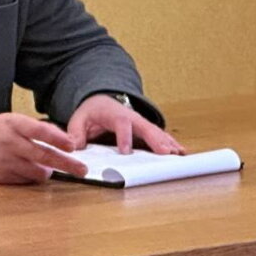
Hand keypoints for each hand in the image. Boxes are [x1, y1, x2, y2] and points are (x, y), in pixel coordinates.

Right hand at [0, 113, 89, 183]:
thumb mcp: (7, 121)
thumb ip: (32, 128)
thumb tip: (60, 138)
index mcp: (12, 124)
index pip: (41, 131)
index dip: (59, 139)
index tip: (73, 146)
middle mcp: (10, 143)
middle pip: (45, 156)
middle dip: (67, 164)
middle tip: (82, 170)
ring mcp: (6, 162)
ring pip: (38, 172)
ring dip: (47, 172)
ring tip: (47, 169)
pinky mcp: (2, 177)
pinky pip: (25, 181)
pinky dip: (31, 177)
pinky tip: (27, 171)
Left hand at [67, 94, 185, 154]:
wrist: (101, 101)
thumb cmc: (91, 112)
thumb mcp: (79, 119)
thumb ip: (76, 132)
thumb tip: (74, 146)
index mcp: (114, 114)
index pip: (121, 124)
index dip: (124, 137)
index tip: (126, 151)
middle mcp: (131, 118)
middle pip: (145, 127)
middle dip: (155, 139)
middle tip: (165, 153)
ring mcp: (141, 123)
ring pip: (157, 132)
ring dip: (168, 142)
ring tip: (178, 154)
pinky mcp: (147, 130)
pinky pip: (161, 136)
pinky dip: (171, 143)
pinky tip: (182, 152)